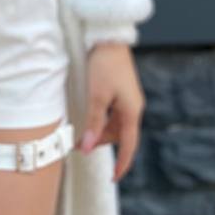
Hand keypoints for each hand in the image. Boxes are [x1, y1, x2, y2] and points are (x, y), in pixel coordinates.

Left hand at [81, 42, 144, 181]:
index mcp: (132, 111)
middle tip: (80, 145)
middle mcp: (134, 107)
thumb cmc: (104, 65)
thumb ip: (93, 123)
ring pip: (116, 124)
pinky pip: (114, 113)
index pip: (129, 146)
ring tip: (82, 133)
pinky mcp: (122, 91)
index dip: (122, 164)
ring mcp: (129, 99)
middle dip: (101, 143)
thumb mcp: (96, 95)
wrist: (109, 37)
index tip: (113, 177)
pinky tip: (91, 118)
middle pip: (120, 135)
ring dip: (100, 131)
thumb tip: (88, 147)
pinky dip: (102, 120)